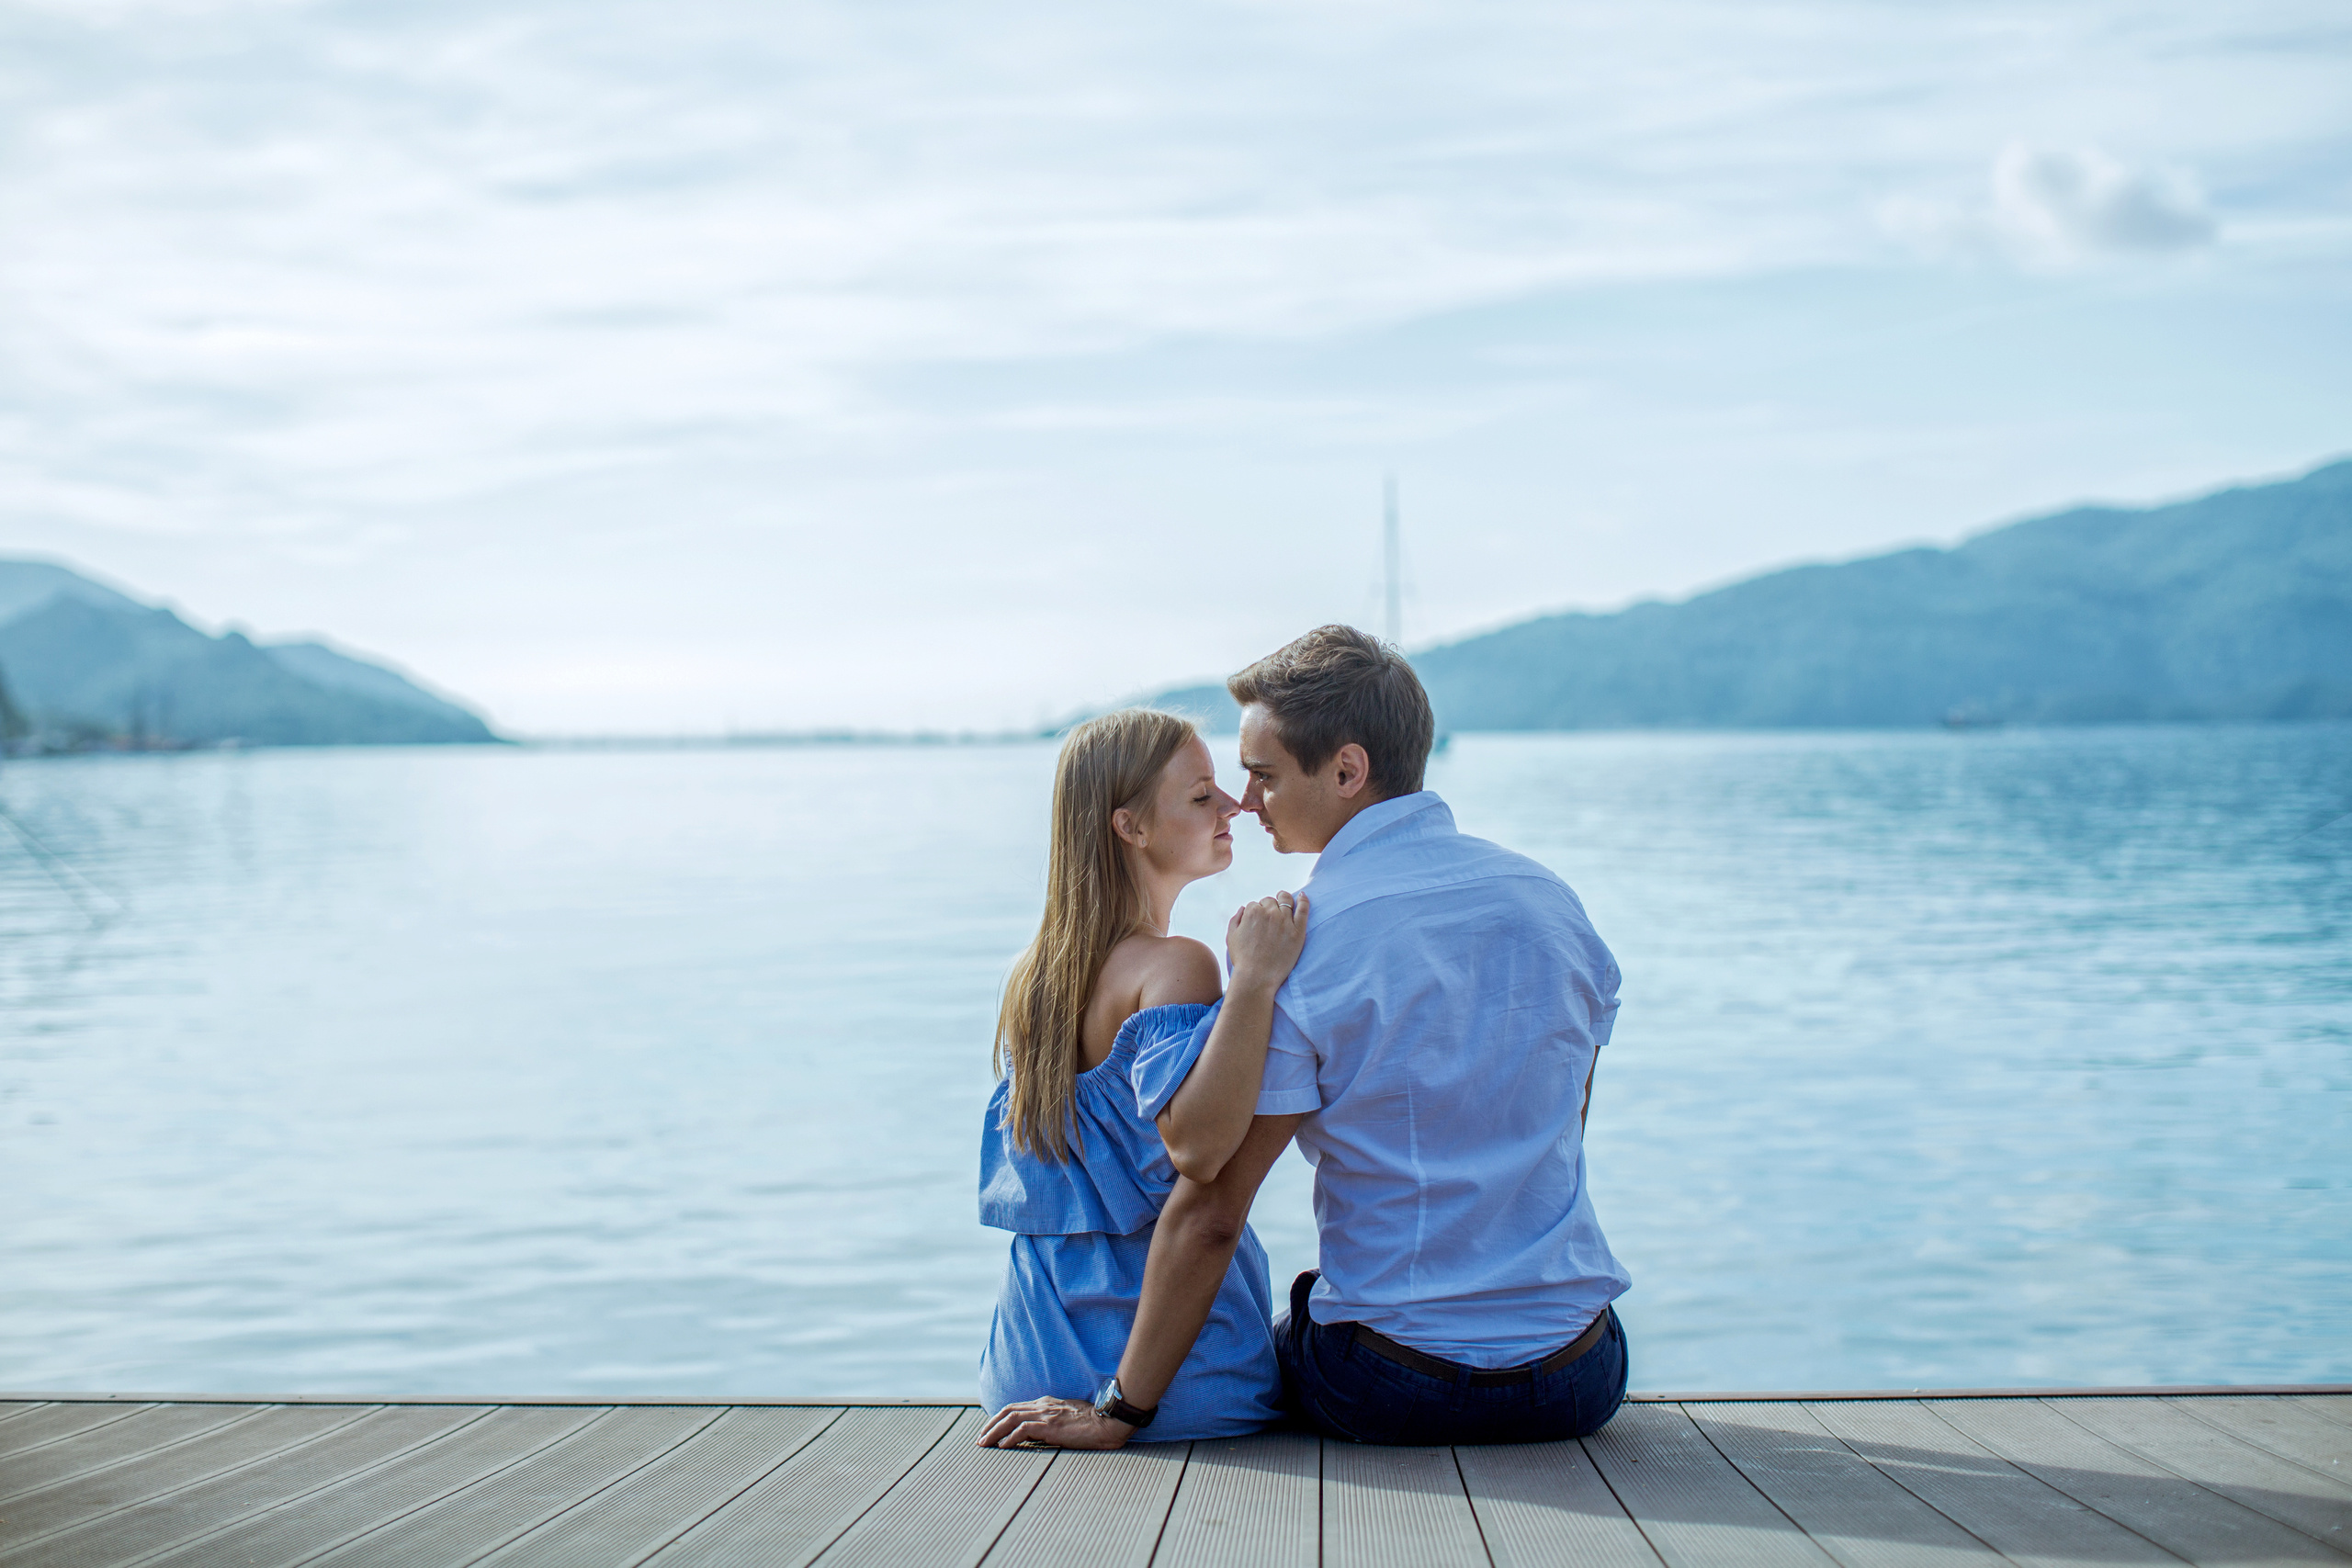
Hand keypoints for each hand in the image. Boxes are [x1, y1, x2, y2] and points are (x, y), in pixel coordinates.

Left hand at [976, 1396, 1136, 1448]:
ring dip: (994, 1431)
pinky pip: (1023, 1430)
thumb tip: (1039, 1434)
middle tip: (980, 1438)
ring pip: (1011, 1419)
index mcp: (1047, 1403)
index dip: (1000, 1417)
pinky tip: (1003, 1447)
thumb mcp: (1069, 1418)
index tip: (990, 1430)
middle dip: (991, 1424)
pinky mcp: (1050, 1426)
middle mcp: (1043, 1406)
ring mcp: (1046, 1415)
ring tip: (984, 1444)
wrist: (1106, 1421)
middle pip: (1008, 1411)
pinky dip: (1009, 1438)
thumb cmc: (1093, 1422)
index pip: (1016, 1407)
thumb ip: (1053, 1421)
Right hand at [1226, 892, 1308, 990]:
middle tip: (1269, 919)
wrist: (1257, 977)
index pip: (1255, 904)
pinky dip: (1303, 900)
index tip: (1257, 922)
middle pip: (1270, 901)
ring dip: (1284, 900)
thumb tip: (1244, 908)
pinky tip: (1303, 896)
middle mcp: (1269, 913)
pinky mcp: (1298, 931)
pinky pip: (1303, 909)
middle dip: (1269, 907)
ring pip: (1286, 901)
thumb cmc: (1242, 959)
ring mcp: (1285, 921)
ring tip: (1285, 902)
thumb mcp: (1231, 937)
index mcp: (1252, 912)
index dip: (1256, 912)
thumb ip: (1235, 919)